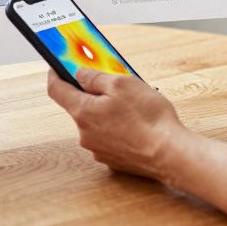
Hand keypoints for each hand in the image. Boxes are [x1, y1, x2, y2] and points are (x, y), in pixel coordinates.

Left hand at [46, 68, 187, 182]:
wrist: (170, 155)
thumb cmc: (149, 119)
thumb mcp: (122, 84)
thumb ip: (95, 77)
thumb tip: (80, 74)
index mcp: (83, 112)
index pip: (56, 90)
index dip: (55, 74)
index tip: (56, 66)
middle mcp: (85, 134)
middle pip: (79, 106)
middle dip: (92, 93)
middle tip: (112, 83)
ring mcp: (98, 149)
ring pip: (96, 122)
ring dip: (107, 111)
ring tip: (132, 105)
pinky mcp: (113, 159)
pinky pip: (109, 137)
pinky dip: (117, 128)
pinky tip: (136, 123)